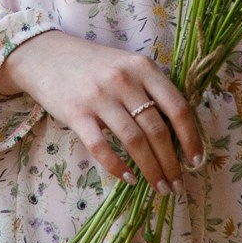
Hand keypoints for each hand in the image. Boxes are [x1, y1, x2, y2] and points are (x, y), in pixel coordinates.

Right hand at [0, 30, 203, 191]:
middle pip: (157, 129)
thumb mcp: (128, 66)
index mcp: (143, 67)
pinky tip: (128, 178)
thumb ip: (151, 90)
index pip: (178, 107)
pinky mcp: (76, 113)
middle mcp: (124, 80)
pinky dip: (117, 166)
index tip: (196, 161)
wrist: (45, 56)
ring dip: (150, 169)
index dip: (191, 137)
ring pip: (134, 141)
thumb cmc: (94, 65)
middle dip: (171, 162)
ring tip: (159, 186)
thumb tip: (179, 132)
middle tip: (176, 185)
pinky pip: (101, 147)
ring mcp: (99, 97)